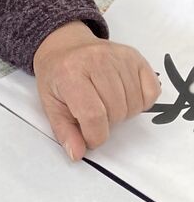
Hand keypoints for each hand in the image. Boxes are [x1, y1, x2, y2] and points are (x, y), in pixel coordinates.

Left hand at [32, 21, 159, 159]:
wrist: (65, 47)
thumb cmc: (57, 76)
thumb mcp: (51, 104)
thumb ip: (64, 131)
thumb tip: (77, 154)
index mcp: (70, 74)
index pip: (93, 115)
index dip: (95, 136)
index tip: (90, 138)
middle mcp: (96, 61)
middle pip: (116, 111)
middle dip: (106, 123)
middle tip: (94, 113)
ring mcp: (118, 57)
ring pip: (134, 104)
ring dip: (122, 112)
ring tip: (106, 102)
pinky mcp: (135, 57)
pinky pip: (151, 91)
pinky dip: (141, 101)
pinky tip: (124, 95)